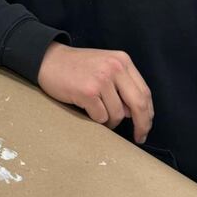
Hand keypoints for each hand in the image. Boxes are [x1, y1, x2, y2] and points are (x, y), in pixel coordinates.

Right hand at [37, 41, 152, 143]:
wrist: (48, 60)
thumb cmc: (76, 67)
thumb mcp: (105, 66)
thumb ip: (122, 85)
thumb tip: (133, 113)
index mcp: (122, 60)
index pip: (145, 92)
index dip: (148, 113)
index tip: (146, 126)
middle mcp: (115, 68)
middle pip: (139, 104)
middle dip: (142, 125)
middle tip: (139, 137)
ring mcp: (101, 79)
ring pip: (118, 114)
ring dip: (110, 121)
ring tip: (97, 112)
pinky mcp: (88, 92)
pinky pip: (101, 117)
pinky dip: (96, 119)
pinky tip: (87, 109)